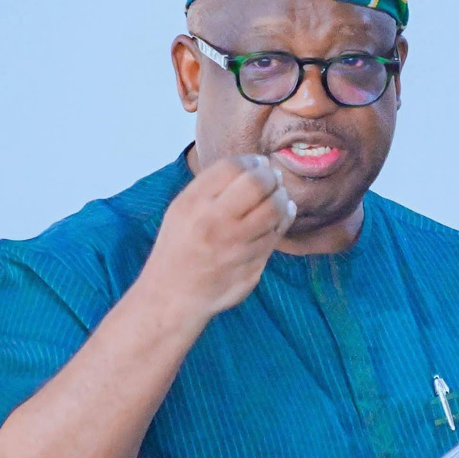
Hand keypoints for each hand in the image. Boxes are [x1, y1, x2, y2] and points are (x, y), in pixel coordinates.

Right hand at [139, 154, 295, 322]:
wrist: (173, 296)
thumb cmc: (180, 246)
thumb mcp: (182, 209)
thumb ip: (212, 185)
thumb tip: (255, 163)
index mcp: (193, 204)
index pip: (232, 167)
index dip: (252, 161)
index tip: (258, 163)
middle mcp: (213, 224)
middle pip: (257, 184)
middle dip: (271, 176)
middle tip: (273, 177)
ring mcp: (234, 248)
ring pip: (274, 209)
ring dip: (282, 197)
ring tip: (279, 194)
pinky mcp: (251, 267)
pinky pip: (277, 235)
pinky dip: (285, 218)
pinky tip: (282, 213)